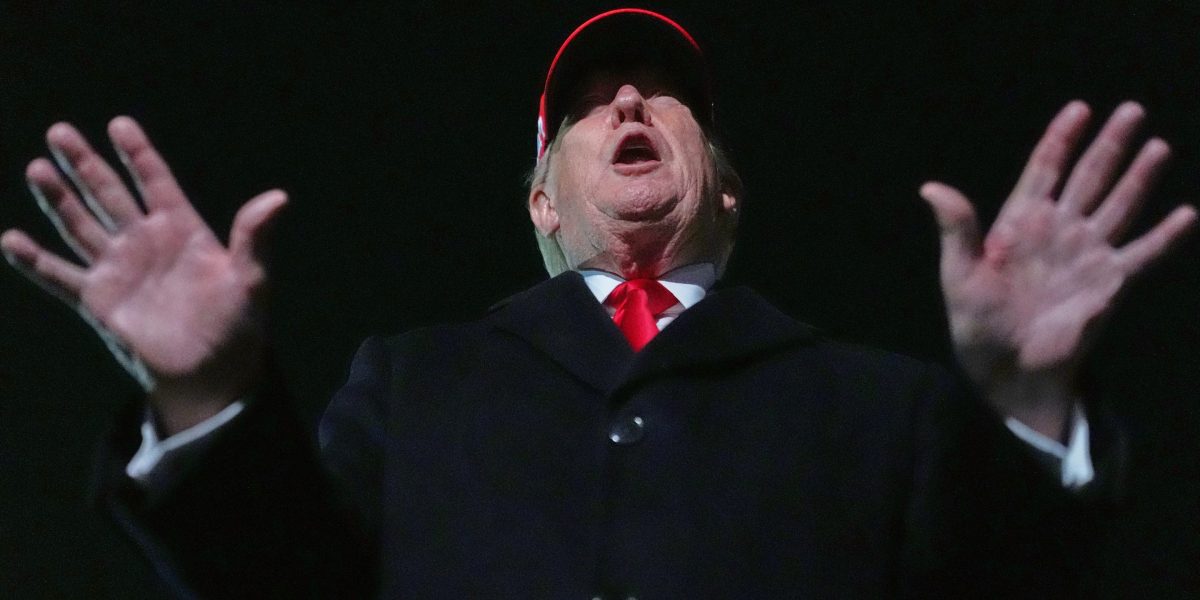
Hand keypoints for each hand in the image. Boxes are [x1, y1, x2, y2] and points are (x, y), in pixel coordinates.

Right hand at [1, 117, 286, 434]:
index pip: (156, 182)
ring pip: (81, 224)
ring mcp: (119, 269)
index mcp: (183, 231)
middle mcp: (146, 243)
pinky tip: (13, 240)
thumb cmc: (237, 327)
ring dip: (58, 199)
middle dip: (86, 164)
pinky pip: (61, 276)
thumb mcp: (250, 279)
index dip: (138, 155)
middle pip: (110, 194)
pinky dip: (35, 261)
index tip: (119, 125)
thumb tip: (278, 197)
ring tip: (37, 169)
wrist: (211, 375)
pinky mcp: (98, 301)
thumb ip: (254, 237)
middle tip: (61, 132)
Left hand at [920, 101, 1196, 438]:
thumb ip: (956, 229)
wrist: (1007, 367)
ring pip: (1119, 206)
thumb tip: (930, 187)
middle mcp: (1058, 230)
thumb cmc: (977, 322)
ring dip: (1139, 178)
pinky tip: (1186, 215)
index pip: (1044, 169)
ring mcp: (1087, 254)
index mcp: (1019, 222)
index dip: (1061, 139)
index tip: (1079, 109)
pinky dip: (1165, 237)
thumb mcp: (959, 273)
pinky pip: (1142, 255)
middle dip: (1109, 145)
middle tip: (1132, 110)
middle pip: (1089, 177)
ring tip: (1157, 147)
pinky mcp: (1109, 283)